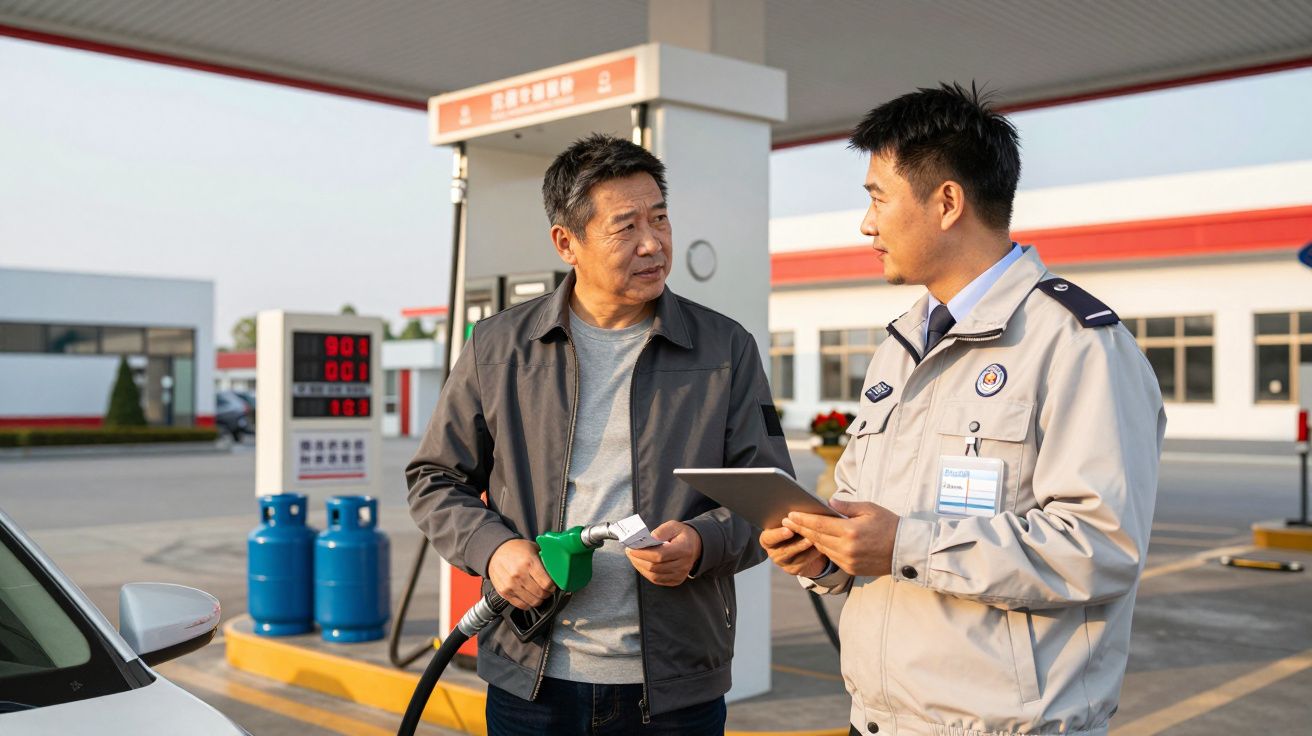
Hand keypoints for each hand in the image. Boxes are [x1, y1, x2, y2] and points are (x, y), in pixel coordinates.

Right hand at [487, 539, 556, 609]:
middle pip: (541, 594)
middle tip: (547, 590)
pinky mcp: (504, 592)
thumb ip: (544, 559)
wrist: (496, 551)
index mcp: (529, 562)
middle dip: (547, 593)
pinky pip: (521, 605)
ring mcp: (511, 585)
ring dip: (539, 600)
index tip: (553, 585)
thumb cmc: (516, 549)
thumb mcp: (533, 548)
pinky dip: (528, 604)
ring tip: (539, 594)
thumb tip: (557, 568)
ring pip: (532, 602)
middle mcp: (519, 575)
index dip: (553, 586)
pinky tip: (530, 598)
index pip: (547, 583)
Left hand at [625, 521, 701, 585]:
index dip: (643, 553)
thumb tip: (650, 537)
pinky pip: (657, 580)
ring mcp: (680, 575)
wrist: (695, 546)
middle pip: (655, 567)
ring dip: (640, 567)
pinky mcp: (676, 580)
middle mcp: (683, 565)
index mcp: (683, 549)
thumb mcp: (674, 526)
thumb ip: (662, 530)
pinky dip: (646, 573)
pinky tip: (641, 565)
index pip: (659, 555)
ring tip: (633, 558)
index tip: (631, 549)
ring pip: (654, 576)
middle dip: (638, 560)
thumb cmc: (682, 535)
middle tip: (629, 552)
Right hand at [759, 525, 827, 577]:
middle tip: (807, 536)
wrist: (802, 545)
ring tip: (816, 540)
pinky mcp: (794, 570)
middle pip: (783, 550)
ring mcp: (783, 562)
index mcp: (768, 538)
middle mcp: (773, 552)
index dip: (778, 535)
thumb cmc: (794, 528)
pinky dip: (813, 554)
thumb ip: (792, 519)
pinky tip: (821, 547)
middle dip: (797, 543)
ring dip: (807, 549)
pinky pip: (805, 562)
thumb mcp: (790, 523)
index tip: (789, 530)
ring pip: (795, 557)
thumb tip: (799, 513)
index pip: (768, 538)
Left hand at [782, 499, 899, 576]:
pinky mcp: (852, 569)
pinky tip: (816, 540)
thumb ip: (846, 506)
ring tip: (798, 529)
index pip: (819, 524)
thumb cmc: (889, 525)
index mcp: (850, 531)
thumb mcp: (870, 509)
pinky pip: (832, 557)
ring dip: (809, 539)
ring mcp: (848, 561)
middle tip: (787, 520)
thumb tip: (828, 503)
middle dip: (801, 528)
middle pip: (816, 537)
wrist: (906, 550)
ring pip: (822, 548)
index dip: (803, 519)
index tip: (790, 514)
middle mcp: (847, 548)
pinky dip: (823, 548)